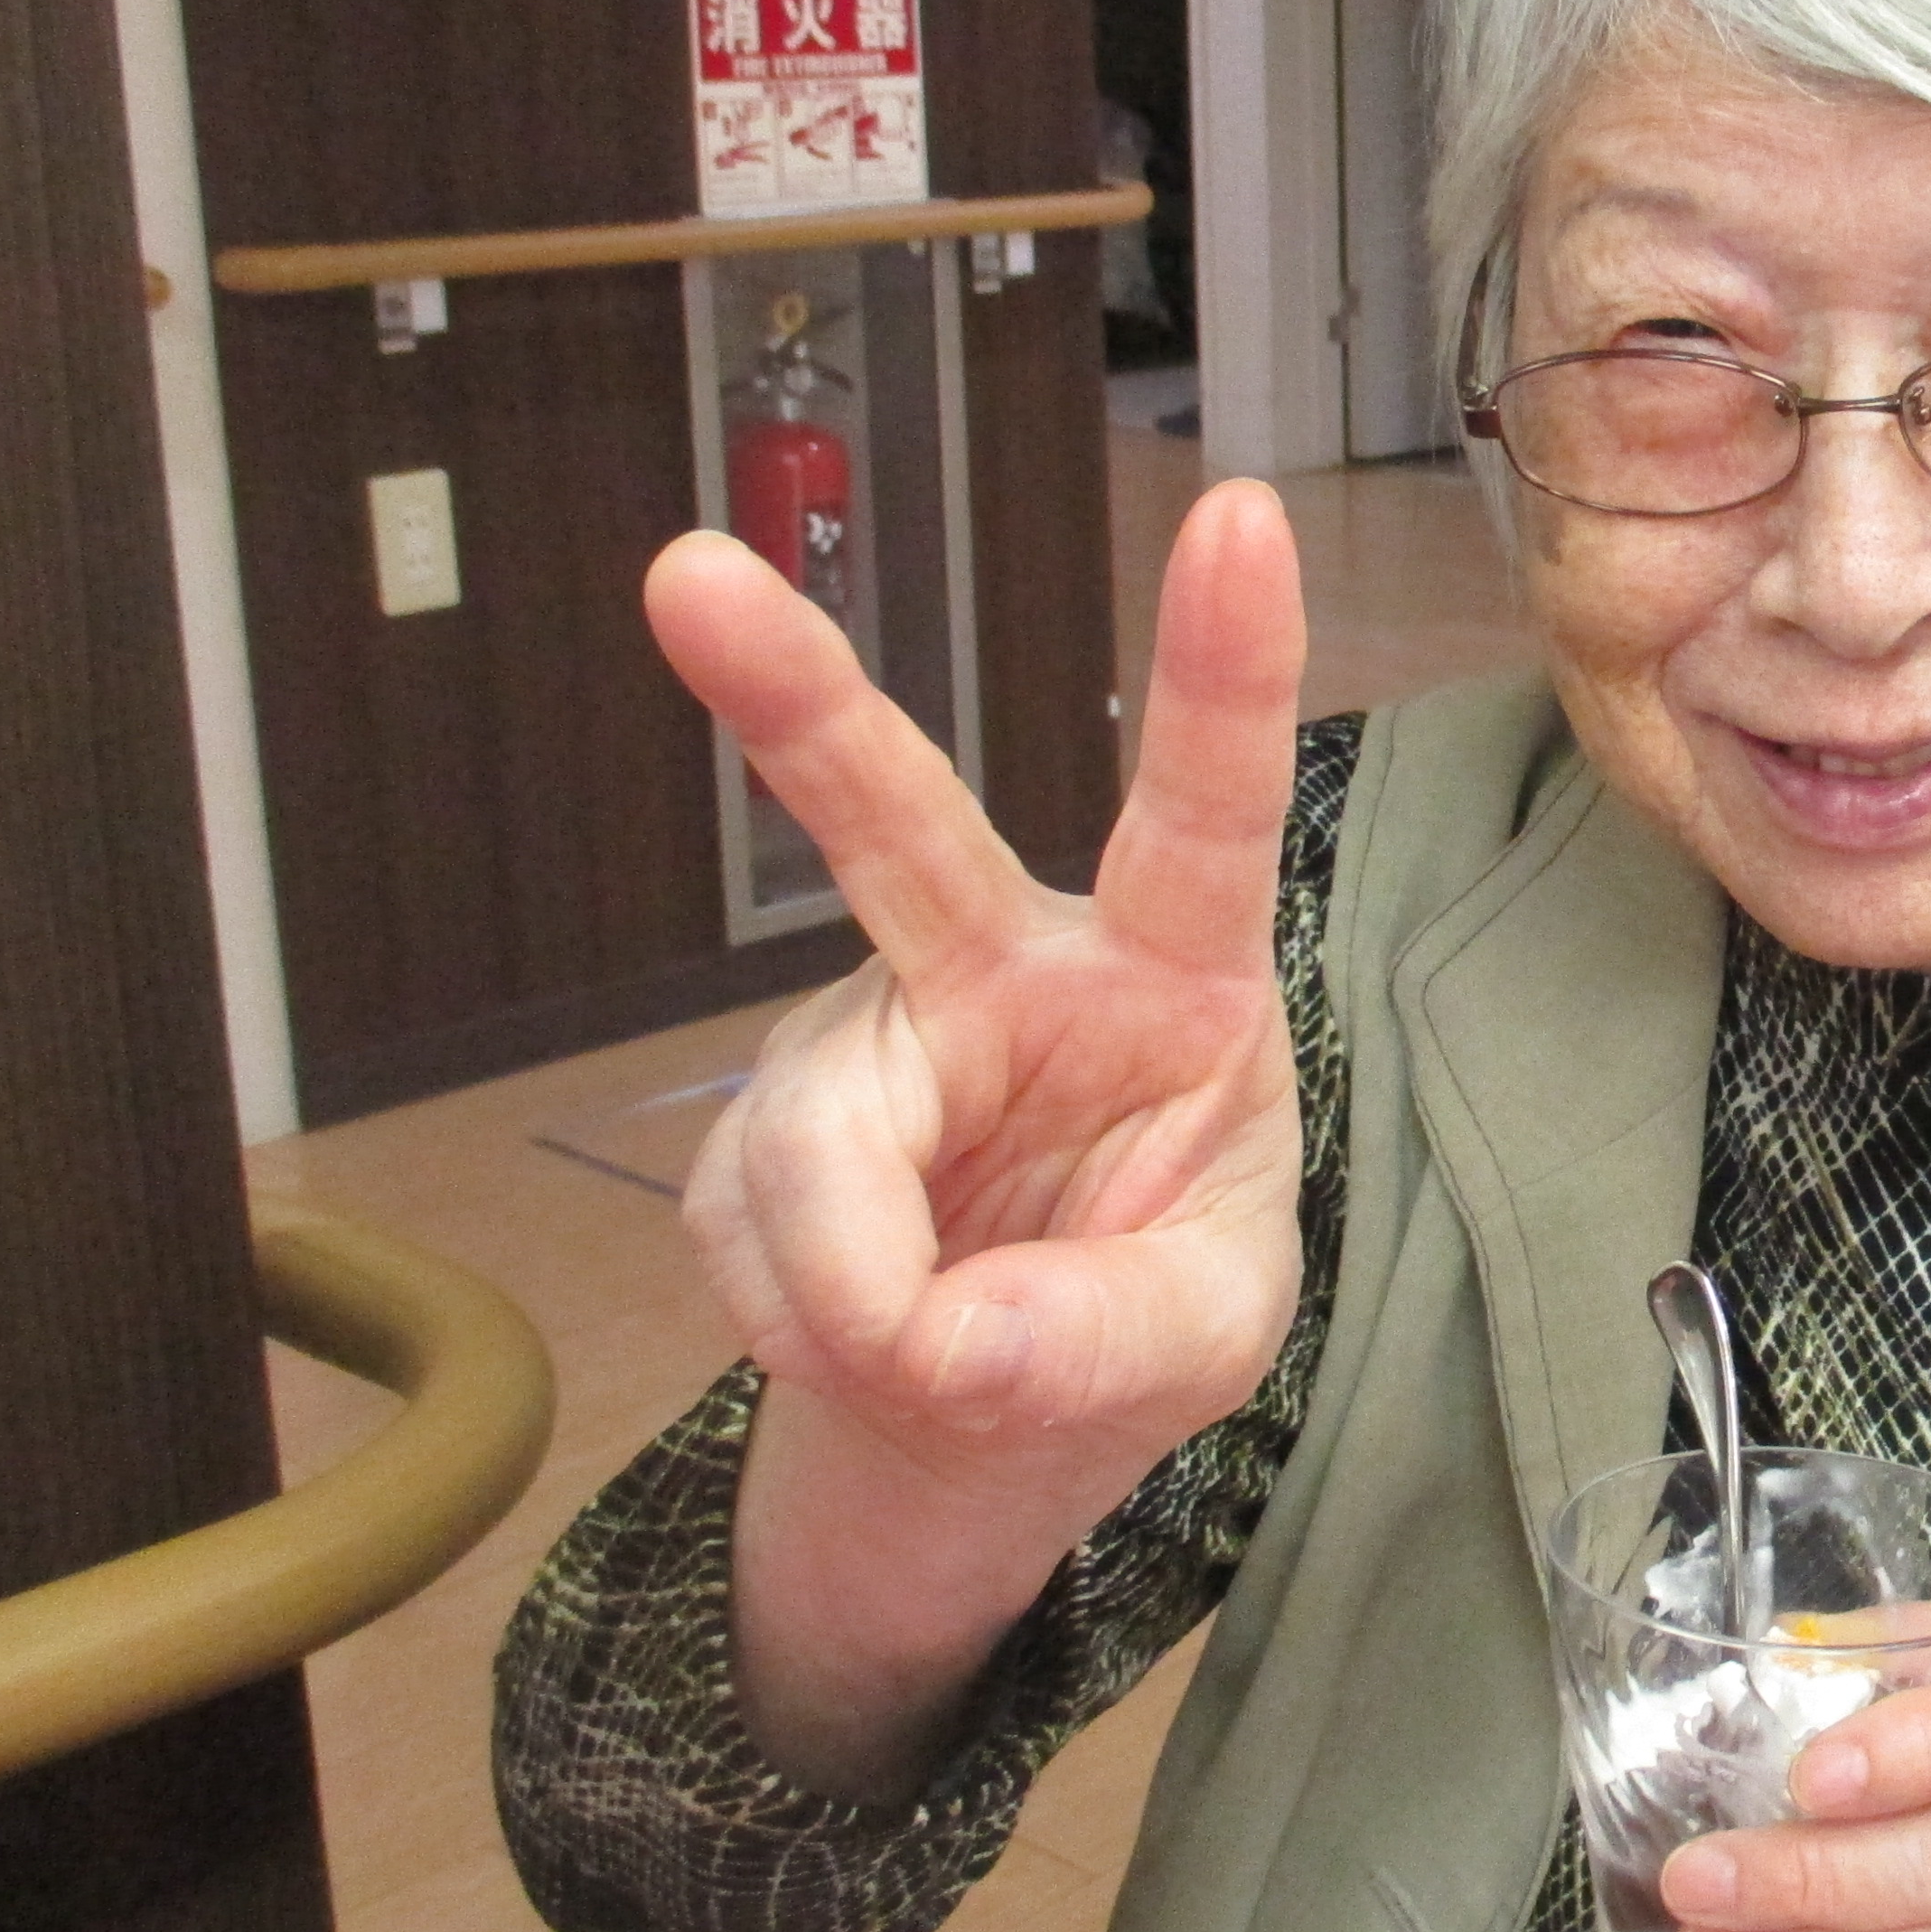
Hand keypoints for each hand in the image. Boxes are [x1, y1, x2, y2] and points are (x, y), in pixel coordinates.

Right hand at [648, 480, 1306, 1789]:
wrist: (990, 1415)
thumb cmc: (1140, 1309)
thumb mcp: (1205, 1337)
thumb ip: (1108, 1338)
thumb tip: (944, 1347)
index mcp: (1173, 972)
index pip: (1207, 808)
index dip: (1226, 667)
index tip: (1240, 516)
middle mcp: (1000, 961)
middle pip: (893, 818)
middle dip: (791, 695)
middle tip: (690, 577)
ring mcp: (859, 1029)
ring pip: (818, 1151)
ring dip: (869, 1295)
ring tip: (937, 1354)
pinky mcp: (754, 1121)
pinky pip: (756, 1235)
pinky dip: (816, 1325)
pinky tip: (867, 1332)